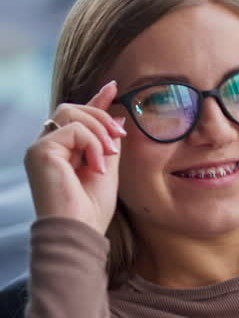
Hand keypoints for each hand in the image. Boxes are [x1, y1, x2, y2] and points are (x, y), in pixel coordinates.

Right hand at [24, 82, 128, 234]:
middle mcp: (48, 146)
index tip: (114, 86)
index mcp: (63, 151)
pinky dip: (92, 144)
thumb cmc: (91, 208)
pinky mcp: (39, 151)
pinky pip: (73, 130)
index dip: (96, 100)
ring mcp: (41, 148)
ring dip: (98, 130)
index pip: (78, 118)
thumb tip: (117, 116)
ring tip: (108, 155)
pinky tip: (96, 167)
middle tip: (120, 137)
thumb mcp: (108, 169)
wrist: (79, 230)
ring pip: (71, 112)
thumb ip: (108, 143)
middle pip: (73, 108)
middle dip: (101, 116)